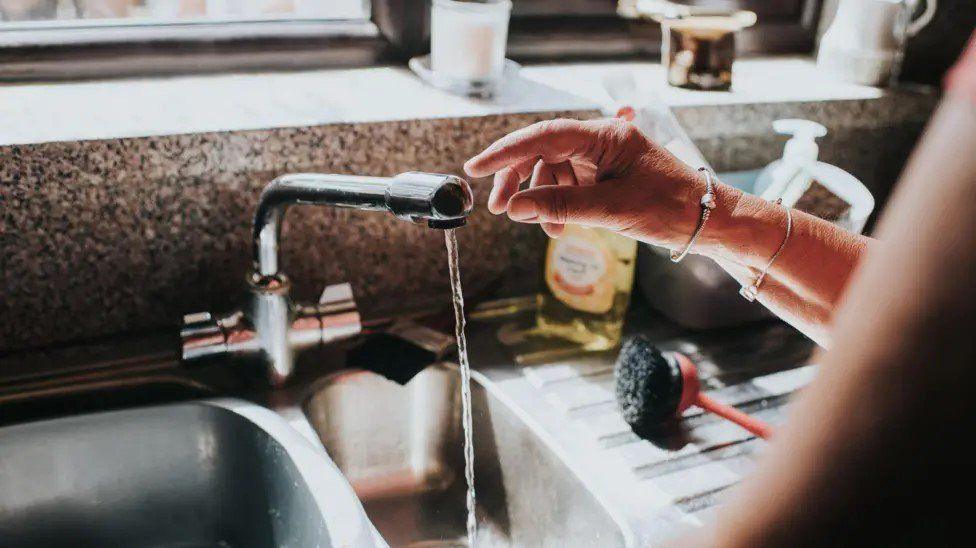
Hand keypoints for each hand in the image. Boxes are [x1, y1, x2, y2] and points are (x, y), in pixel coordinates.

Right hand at [464, 118, 738, 249]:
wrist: (709, 222)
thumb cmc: (672, 209)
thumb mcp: (614, 210)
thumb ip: (561, 207)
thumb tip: (515, 208)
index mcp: (607, 136)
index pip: (545, 135)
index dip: (507, 151)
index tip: (476, 167)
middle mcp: (602, 141)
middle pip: (543, 151)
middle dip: (518, 179)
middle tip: (498, 207)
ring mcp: (603, 159)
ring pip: (553, 172)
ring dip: (541, 200)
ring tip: (547, 229)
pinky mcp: (606, 177)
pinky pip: (569, 186)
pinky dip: (559, 206)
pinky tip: (560, 227)